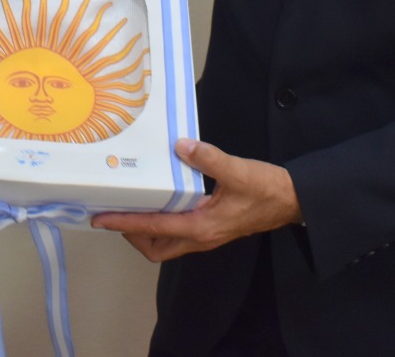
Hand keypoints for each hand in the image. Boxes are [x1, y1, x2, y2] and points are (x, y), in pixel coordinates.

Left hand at [90, 138, 301, 262]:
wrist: (293, 201)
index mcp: (202, 227)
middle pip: (155, 248)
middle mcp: (201, 237)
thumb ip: (208, 158)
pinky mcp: (212, 228)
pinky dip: (161, 222)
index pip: (153, 228)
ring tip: (130, 205)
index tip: (101, 218)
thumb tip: (181, 146)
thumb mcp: (238, 170)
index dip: (125, 223)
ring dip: (145, 231)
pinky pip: (178, 232)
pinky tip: (158, 199)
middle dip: (131, 235)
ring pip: (166, 243)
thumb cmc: (267, 189)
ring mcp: (207, 235)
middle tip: (114, 211)